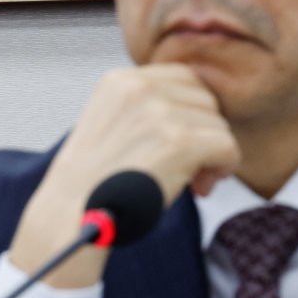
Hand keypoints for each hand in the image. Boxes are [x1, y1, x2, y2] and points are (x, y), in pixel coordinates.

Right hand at [8, 64, 240, 287]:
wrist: (70, 219)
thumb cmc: (97, 181)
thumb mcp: (113, 123)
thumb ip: (150, 105)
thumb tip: (206, 105)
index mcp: (121, 80)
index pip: (185, 78)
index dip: (193, 111)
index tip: (183, 141)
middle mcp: (140, 88)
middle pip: (207, 100)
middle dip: (205, 133)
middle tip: (191, 167)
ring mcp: (160, 113)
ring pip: (219, 125)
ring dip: (213, 155)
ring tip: (191, 181)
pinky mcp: (178, 142)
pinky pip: (227, 146)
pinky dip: (224, 167)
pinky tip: (202, 187)